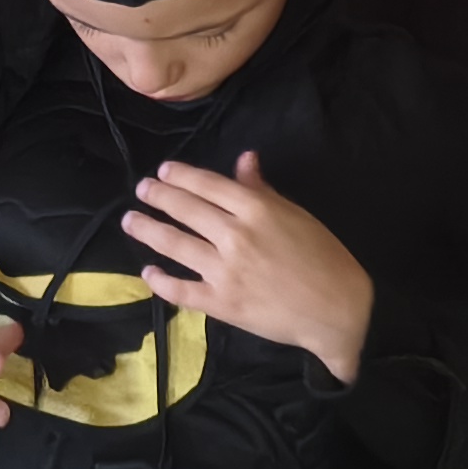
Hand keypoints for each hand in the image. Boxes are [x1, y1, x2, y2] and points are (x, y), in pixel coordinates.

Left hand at [125, 154, 373, 383]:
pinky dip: (161, 280)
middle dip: (157, 196)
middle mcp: (235, 235)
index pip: (207, 185)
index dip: (180, 175)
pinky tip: (149, 271)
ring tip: (131, 220)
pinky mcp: (221, 303)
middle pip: (185, 210)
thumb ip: (263, 189)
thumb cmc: (323, 257)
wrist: (337, 309)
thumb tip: (244, 159)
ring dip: (148, 230)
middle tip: (140, 190)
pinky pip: (181, 290)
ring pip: (175, 245)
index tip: (163, 171)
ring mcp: (225, 271)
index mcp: (256, 209)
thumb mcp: (296, 215)